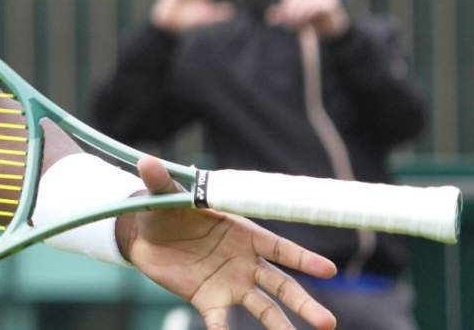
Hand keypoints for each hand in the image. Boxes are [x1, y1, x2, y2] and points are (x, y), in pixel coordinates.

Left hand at [118, 157, 337, 329]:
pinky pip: (221, 320)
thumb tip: (147, 161)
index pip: (279, 247)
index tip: (328, 270)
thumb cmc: (166, 210)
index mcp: (243, 233)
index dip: (303, 258)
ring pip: (262, 306)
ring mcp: (230, 282)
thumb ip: (161, 182)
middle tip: (327, 323)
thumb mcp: (164, 194)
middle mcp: (244, 261)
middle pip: (280, 284)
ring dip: (280, 324)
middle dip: (303, 302)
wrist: (145, 234)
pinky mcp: (209, 299)